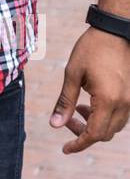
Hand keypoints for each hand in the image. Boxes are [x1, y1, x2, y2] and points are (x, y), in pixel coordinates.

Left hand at [50, 27, 129, 152]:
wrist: (115, 30)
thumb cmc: (91, 49)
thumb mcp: (72, 74)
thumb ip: (65, 102)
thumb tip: (55, 125)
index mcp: (108, 100)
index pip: (95, 134)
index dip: (79, 144)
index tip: (65, 148)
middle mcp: (124, 103)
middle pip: (106, 134)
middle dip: (85, 133)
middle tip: (67, 121)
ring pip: (115, 126)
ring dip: (96, 125)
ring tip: (79, 109)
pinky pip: (121, 116)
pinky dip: (106, 116)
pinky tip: (91, 103)